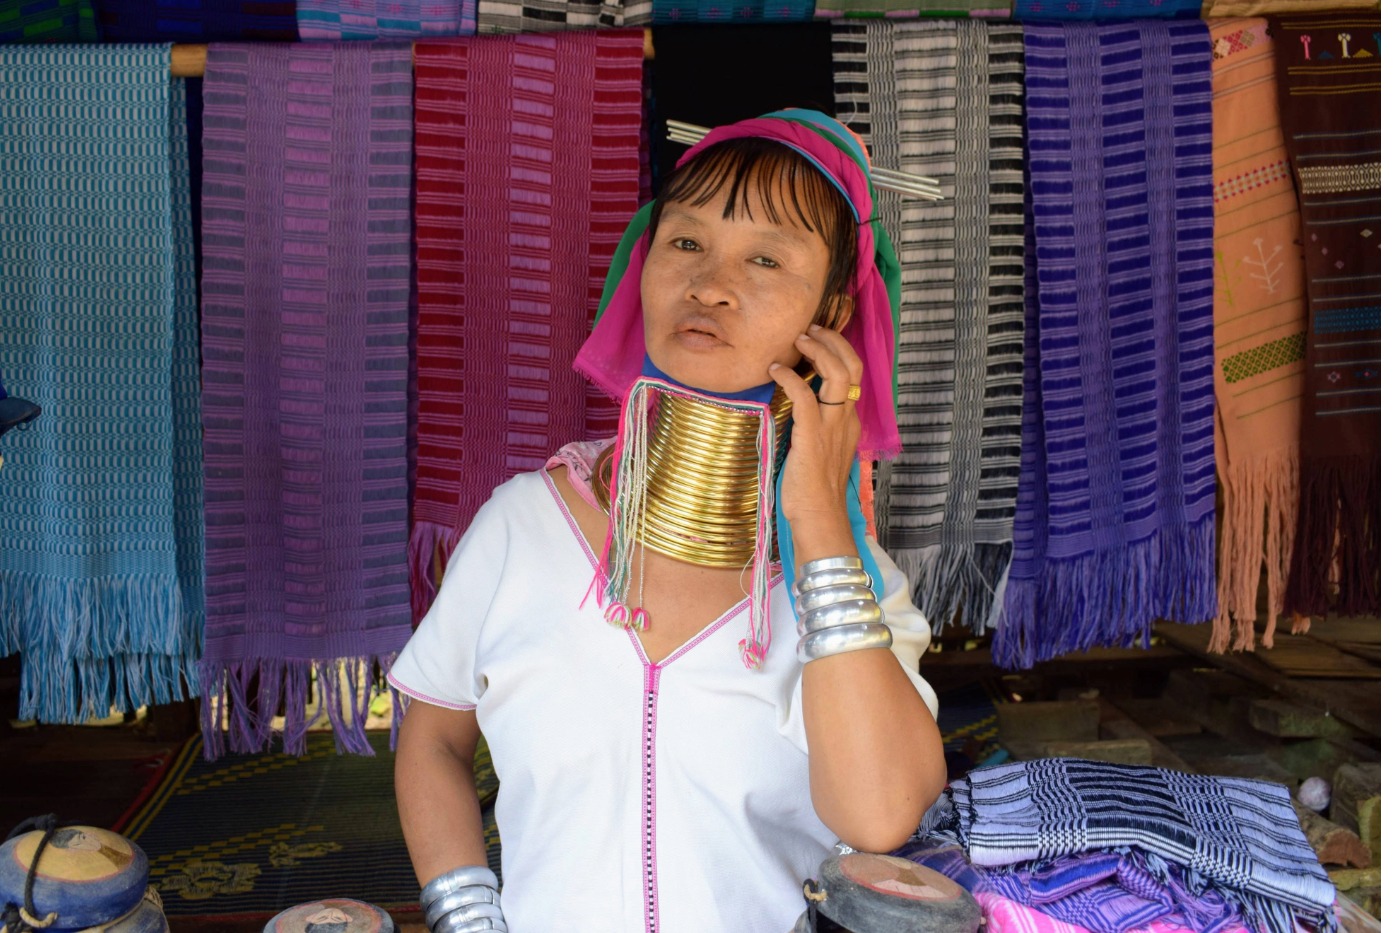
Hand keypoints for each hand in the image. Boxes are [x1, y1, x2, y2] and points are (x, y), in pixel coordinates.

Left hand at [768, 323, 861, 545]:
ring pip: (838, 374)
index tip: (820, 338)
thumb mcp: (820, 452)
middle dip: (833, 341)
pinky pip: (805, 396)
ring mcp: (832, 426)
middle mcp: (846, 419)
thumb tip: (796, 413)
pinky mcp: (812, 436)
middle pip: (852, 366)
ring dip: (818, 350)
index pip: (853, 376)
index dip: (840, 351)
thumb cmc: (814, 492)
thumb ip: (815, 430)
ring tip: (799, 339)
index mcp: (849, 422)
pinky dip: (789, 378)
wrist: (819, 518)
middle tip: (810, 330)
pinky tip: (774, 370)